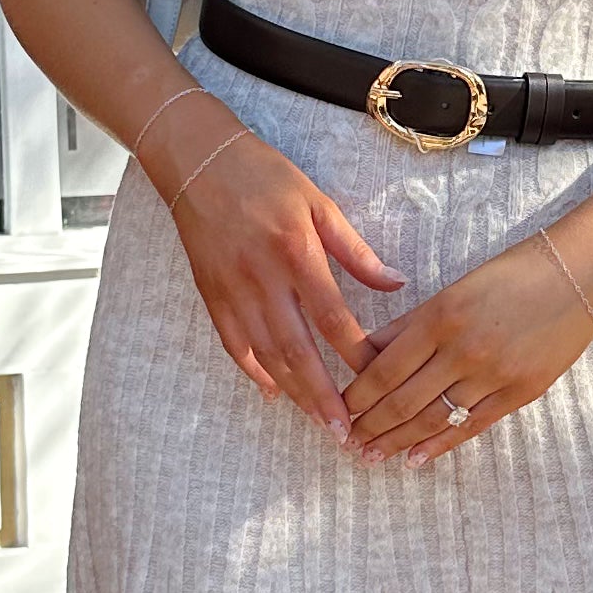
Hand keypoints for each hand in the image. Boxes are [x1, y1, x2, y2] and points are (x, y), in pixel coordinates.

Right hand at [153, 93, 403, 435]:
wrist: (197, 161)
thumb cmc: (264, 176)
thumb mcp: (318, 202)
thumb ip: (355, 249)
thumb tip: (395, 284)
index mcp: (295, 252)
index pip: (332, 316)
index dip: (356, 354)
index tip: (379, 380)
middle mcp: (262, 278)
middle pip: (297, 349)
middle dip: (323, 395)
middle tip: (345, 432)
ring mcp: (233, 290)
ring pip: (266, 354)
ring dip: (295, 392)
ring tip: (319, 422)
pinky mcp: (212, 295)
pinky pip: (235, 344)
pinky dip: (255, 372)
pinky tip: (275, 393)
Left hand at [338, 202, 592, 465]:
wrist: (581, 274)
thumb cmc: (513, 273)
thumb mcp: (454, 289)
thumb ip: (410, 324)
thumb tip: (366, 354)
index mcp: (440, 316)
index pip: (384, 369)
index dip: (356, 396)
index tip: (338, 410)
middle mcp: (464, 349)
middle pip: (402, 400)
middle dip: (370, 426)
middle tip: (346, 443)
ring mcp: (494, 375)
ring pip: (433, 419)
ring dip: (397, 441)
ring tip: (371, 457)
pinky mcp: (521, 392)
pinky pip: (471, 426)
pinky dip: (440, 445)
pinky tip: (416, 459)